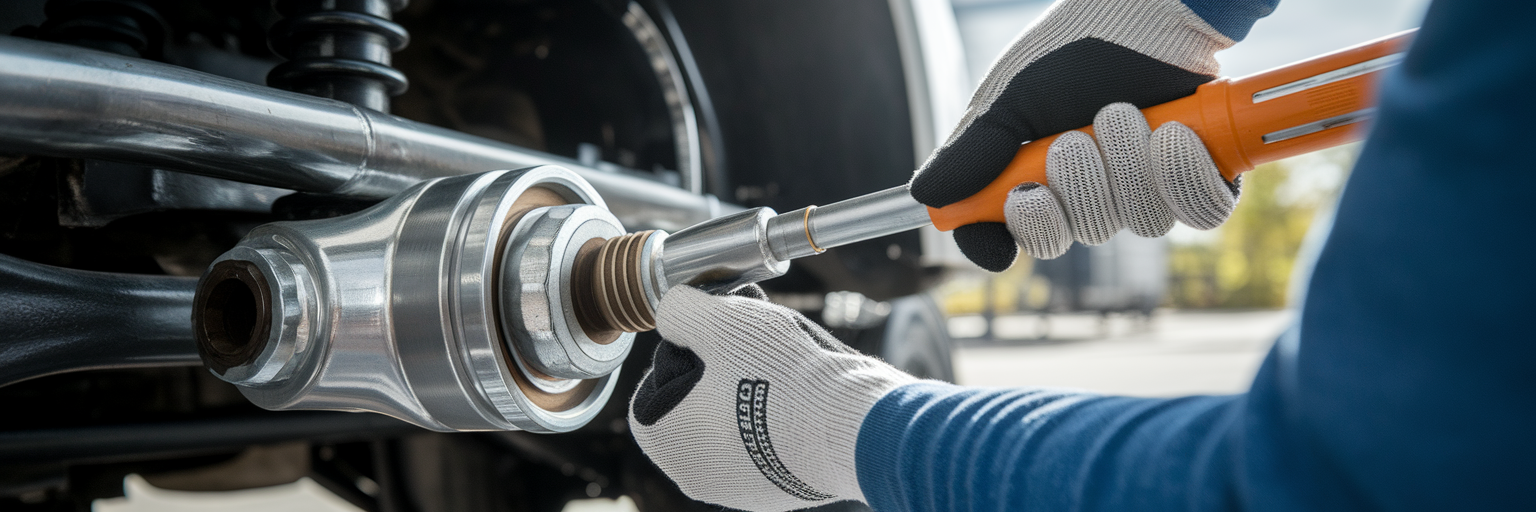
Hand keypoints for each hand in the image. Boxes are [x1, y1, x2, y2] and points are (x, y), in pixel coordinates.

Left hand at [628, 286, 916, 511]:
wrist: (850, 427)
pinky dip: (776, 419)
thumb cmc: (778, 375)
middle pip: (694, 404)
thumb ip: (679, 310)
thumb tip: (672, 311)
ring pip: (731, 422)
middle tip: (752, 345)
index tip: (718, 339)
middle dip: (720, 369)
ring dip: (749, 391)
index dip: (686, 352)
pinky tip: (800, 396)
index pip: (656, 385)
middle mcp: (695, 475)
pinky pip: (766, 445)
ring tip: (782, 365)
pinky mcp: (778, 491)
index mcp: (665, 441)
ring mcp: (738, 488)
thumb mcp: (717, 320)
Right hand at [910, 0, 1243, 268]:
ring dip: (1129, 165)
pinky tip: (1174, 132)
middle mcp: (1092, 193)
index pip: (1017, 236)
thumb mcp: (1010, 101)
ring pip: (1138, 221)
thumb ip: (972, 152)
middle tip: (1072, 140)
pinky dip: (1183, 173)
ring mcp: (1146, 188)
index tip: (1004, 235)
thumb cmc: (1074, 52)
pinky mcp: (1198, 177)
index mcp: (1039, 180)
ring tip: (1124, 112)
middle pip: (1078, 233)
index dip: (1009, 241)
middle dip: (1077, 186)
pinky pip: (1196, 210)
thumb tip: (926, 195)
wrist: (1147, 15)